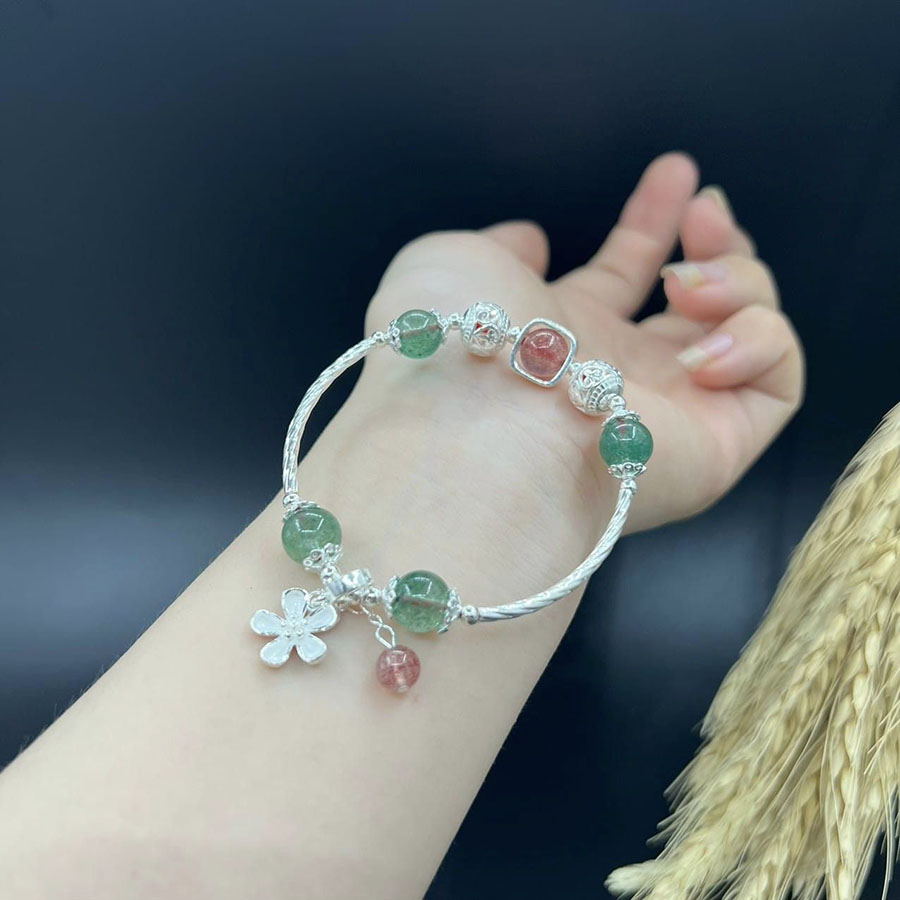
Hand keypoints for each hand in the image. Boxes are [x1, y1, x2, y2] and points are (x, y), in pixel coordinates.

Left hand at [351, 152, 802, 539]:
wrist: (476, 429)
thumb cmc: (453, 344)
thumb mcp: (454, 265)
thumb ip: (501, 246)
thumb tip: (531, 242)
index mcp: (563, 335)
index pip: (626, 276)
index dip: (654, 221)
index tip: (676, 173)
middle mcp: (622, 373)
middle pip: (701, 303)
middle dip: (720, 243)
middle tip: (705, 211)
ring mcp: (674, 411)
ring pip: (753, 332)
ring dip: (738, 281)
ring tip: (685, 284)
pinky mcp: (718, 446)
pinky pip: (780, 381)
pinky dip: (757, 341)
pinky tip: (697, 350)